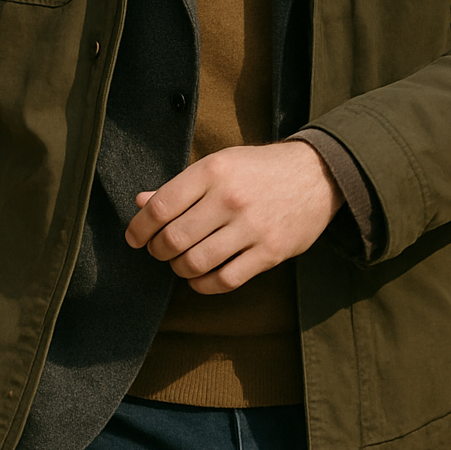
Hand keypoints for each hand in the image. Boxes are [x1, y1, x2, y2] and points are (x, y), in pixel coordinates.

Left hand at [124, 140, 343, 292]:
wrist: (315, 174)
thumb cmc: (258, 170)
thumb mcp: (219, 165)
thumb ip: (180, 186)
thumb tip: (140, 203)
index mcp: (213, 171)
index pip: (160, 207)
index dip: (139, 228)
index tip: (134, 238)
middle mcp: (230, 198)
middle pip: (173, 239)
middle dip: (157, 251)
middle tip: (159, 250)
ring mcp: (252, 226)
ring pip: (195, 263)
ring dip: (179, 269)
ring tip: (181, 262)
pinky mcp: (270, 251)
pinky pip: (225, 280)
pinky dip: (204, 284)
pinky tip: (201, 277)